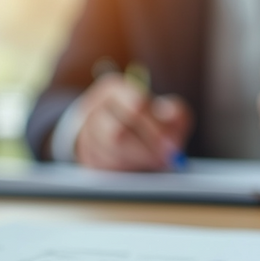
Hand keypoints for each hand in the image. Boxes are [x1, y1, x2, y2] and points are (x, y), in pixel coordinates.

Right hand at [74, 72, 191, 170]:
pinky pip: (104, 167)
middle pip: (118, 133)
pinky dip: (125, 170)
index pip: (135, 105)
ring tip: (155, 163)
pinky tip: (139, 167)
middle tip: (165, 161)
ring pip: (110, 153)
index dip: (156, 128)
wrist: (119, 128)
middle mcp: (94, 108)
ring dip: (137, 162)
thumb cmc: (148, 119)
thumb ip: (175, 114)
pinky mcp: (85, 155)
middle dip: (146, 150)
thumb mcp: (165, 110)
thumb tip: (171, 126)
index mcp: (113, 90)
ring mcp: (85, 132)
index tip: (172, 145)